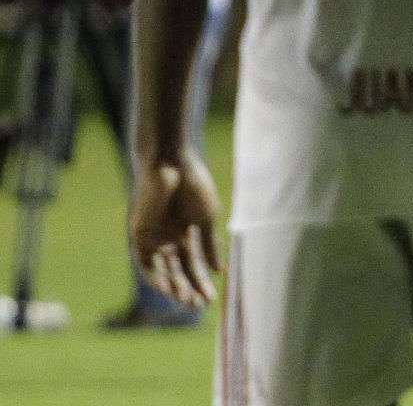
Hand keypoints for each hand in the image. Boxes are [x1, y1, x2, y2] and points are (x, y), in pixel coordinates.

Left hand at [129, 155, 221, 308]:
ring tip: (187, 302)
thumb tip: (217, 271)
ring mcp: (153, 238)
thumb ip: (209, 245)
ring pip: (162, 271)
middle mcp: (168, 238)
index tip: (213, 297)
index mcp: (186, 233)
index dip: (202, 281)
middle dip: (189, 288)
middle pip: (178, 271)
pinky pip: (145, 263)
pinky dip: (156, 277)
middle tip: (201, 305)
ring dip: (173, 288)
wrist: (172, 164)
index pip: (193, 264)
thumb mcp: (207, 219)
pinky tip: (170, 288)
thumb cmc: (193, 186)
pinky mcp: (138, 235)